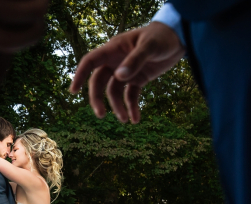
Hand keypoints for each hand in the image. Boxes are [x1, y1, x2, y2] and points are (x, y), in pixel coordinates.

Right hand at [69, 22, 184, 123]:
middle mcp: (116, 62)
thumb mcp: (149, 46)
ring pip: (114, 92)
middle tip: (101, 115)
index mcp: (114, 49)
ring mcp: (126, 72)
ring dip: (118, 107)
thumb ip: (135, 60)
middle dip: (98, 99)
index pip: (90, 62)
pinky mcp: (138, 80)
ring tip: (126, 121)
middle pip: (99, 82)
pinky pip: (131, 96)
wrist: (177, 38)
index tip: (73, 91)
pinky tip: (136, 119)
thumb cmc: (161, 36)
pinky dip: (132, 108)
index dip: (80, 75)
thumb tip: (119, 77)